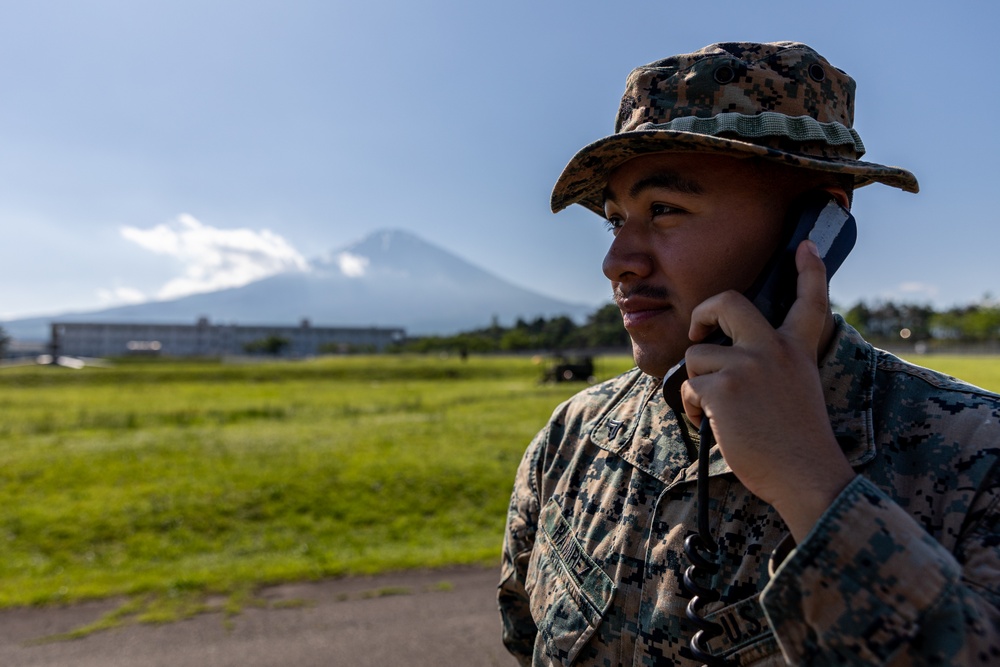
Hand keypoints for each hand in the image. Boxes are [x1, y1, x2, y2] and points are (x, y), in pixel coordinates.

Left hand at [680, 240, 855, 542]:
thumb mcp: (797, 388)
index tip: (803, 247)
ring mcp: (749, 365)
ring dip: (697, 383)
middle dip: (704, 313)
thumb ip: (773, 366)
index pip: (809, 301)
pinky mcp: (725, 388)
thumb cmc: (797, 442)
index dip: (808, 271)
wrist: (805, 475)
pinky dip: (693, 407)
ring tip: (715, 409)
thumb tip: (725, 358)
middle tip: (699, 334)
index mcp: (797, 350)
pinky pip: (690, 387)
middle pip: (729, 302)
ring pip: (698, 355)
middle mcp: (774, 349)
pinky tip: (710, 424)